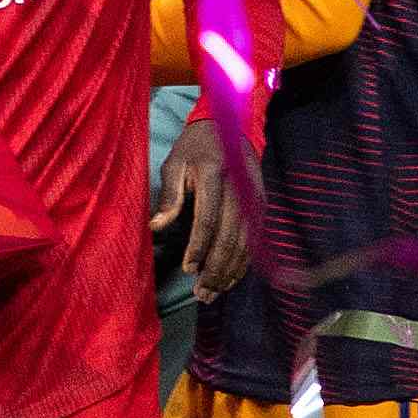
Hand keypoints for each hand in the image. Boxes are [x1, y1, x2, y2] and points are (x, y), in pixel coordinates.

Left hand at [153, 104, 248, 293]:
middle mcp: (239, 187)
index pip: (209, 219)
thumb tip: (156, 227)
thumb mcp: (174, 163)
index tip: (188, 268)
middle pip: (230, 236)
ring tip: (212, 292)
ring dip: (229, 271)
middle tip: (200, 292)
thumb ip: (169, 196)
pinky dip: (243, 261)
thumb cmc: (195, 148)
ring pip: (245, 242)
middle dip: (215, 268)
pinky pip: (254, 239)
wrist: (230, 125)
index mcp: (215, 175)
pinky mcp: (261, 204)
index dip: (198, 247)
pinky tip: (230, 278)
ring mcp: (254, 197)